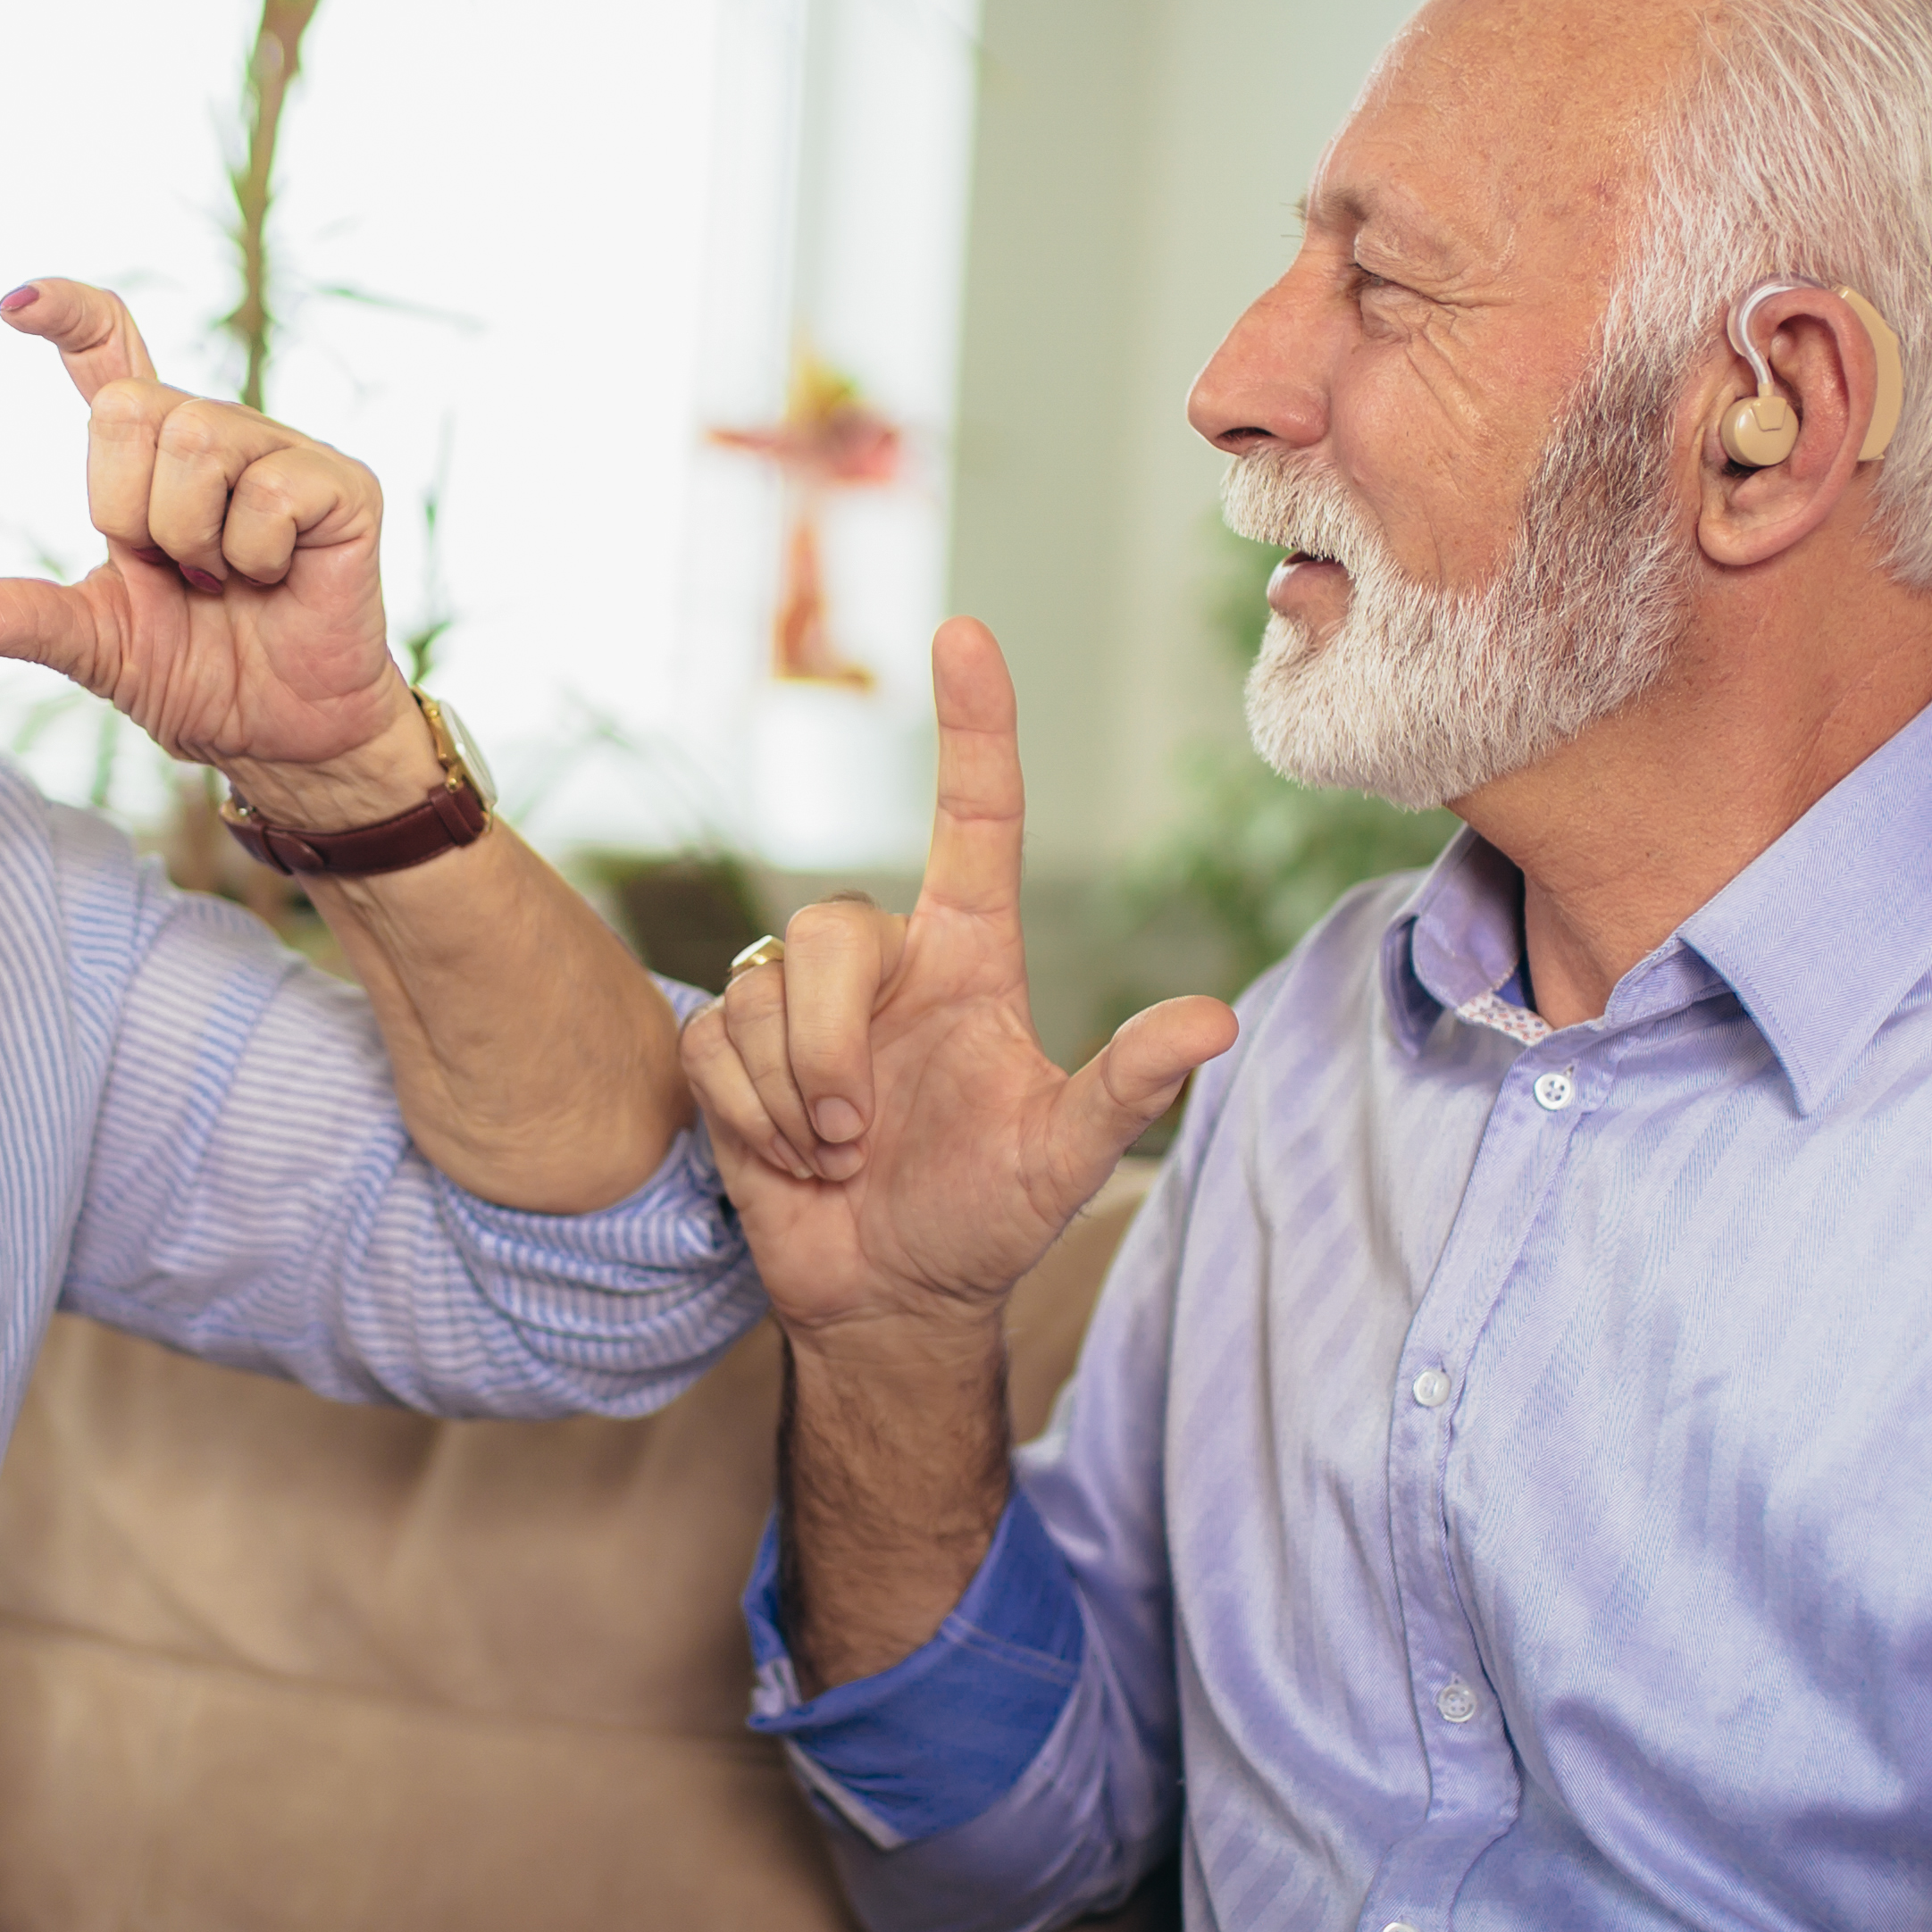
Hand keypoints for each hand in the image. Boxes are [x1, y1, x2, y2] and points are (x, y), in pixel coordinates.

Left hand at [0, 280, 421, 812]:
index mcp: (152, 459)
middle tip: (175, 571)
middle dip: (129, 513)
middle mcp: (216, 435)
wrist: (279, 735)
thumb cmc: (196, 674)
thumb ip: (7, 616)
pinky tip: (276, 579)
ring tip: (226, 579)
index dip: (67, 312)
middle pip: (126, 411)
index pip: (109, 352)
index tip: (12, 306)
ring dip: (192, 539)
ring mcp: (283, 452)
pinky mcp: (342, 485)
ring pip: (195, 441)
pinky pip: (267, 489)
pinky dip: (255, 555)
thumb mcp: (88, 641)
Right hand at [687, 620, 1235, 1341]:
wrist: (889, 1298)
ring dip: (795, 1097)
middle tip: (861, 1135)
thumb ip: (1127, 1086)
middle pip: (828, 928)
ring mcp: (800, 1005)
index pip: (975, 817)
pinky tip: (790, 1156)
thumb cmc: (984, 1219)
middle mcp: (886, 963)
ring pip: (762, 992)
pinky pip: (714, 1045)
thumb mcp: (1063, 1160)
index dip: (973, 727)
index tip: (967, 633)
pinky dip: (750, 1117)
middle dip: (831, 1043)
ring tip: (839, 1154)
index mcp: (971, 958)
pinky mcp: (730, 1050)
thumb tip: (1218, 1021)